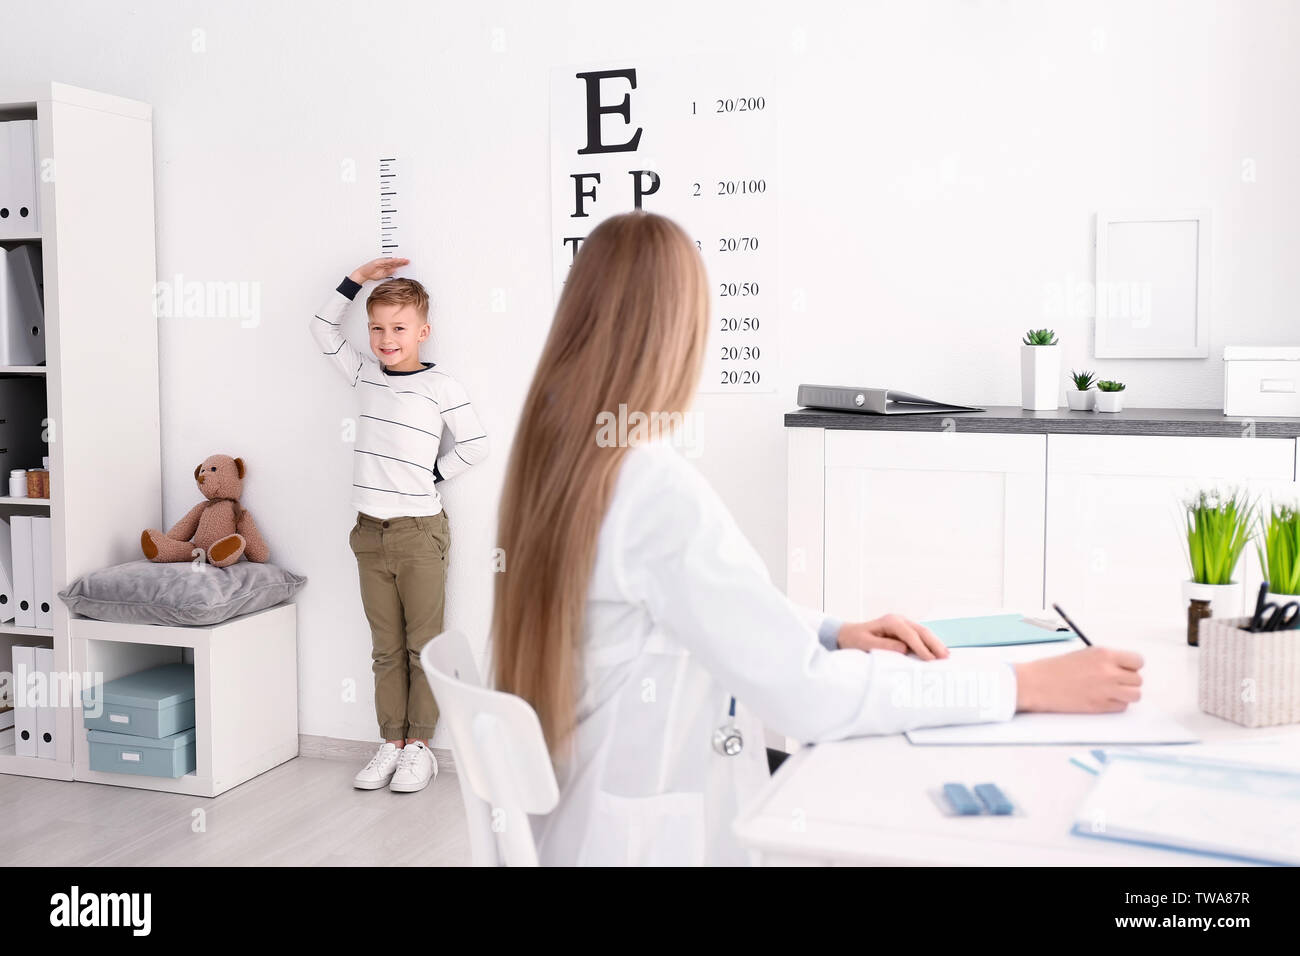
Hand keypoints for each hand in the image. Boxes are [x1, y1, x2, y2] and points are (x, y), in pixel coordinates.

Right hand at [349, 257, 409, 283]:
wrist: (363, 274)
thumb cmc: (371, 274)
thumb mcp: (382, 275)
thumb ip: (389, 272)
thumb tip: (395, 270)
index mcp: (385, 266)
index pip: (395, 264)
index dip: (401, 263)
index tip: (407, 263)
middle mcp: (384, 263)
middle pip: (394, 261)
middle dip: (401, 261)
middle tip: (407, 261)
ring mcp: (380, 262)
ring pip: (390, 261)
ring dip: (397, 260)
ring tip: (403, 260)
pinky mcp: (377, 262)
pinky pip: (384, 262)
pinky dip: (389, 261)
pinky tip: (394, 261)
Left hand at [836, 614, 948, 660]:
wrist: (848, 634)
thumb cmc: (855, 639)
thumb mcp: (865, 643)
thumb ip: (884, 646)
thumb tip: (904, 649)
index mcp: (890, 621)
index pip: (909, 634)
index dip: (921, 647)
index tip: (930, 659)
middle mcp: (899, 620)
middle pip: (921, 631)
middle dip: (934, 644)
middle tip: (945, 657)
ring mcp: (903, 623)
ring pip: (923, 632)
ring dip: (935, 643)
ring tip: (946, 655)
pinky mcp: (904, 630)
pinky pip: (920, 635)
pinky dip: (930, 643)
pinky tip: (938, 651)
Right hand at [1014, 646, 1143, 712]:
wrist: (1037, 684)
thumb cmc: (1055, 668)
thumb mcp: (1084, 655)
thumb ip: (1106, 660)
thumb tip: (1124, 668)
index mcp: (1104, 655)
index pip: (1137, 661)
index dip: (1132, 666)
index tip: (1124, 668)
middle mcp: (1108, 672)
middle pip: (1138, 680)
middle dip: (1128, 681)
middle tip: (1114, 681)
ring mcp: (1105, 690)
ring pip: (1135, 695)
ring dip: (1126, 694)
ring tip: (1111, 692)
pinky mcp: (1100, 706)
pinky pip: (1122, 707)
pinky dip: (1115, 704)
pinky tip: (1102, 699)